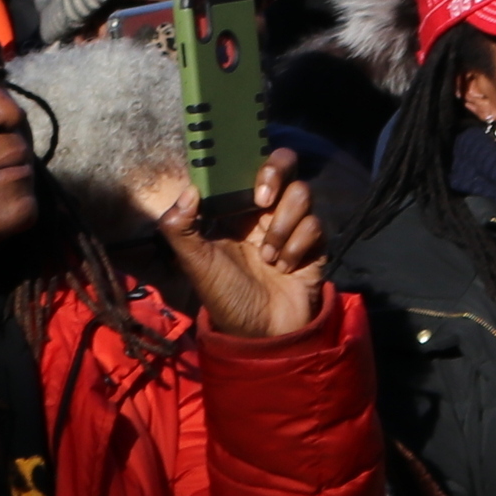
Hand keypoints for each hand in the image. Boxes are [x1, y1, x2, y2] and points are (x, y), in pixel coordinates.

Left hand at [153, 149, 328, 337]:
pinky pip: (315, 224)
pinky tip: (283, 268)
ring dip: (282, 225)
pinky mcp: (314, 243)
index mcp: (236, 210)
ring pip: (302, 193)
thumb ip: (180, 228)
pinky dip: (296, 247)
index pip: (247, 165)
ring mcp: (292, 225)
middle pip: (285, 162)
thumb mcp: (195, 264)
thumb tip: (188, 190)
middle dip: (276, 174)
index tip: (239, 181)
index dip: (248, 162)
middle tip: (263, 201)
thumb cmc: (225, 297)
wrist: (261, 333)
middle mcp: (266, 211)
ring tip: (267, 257)